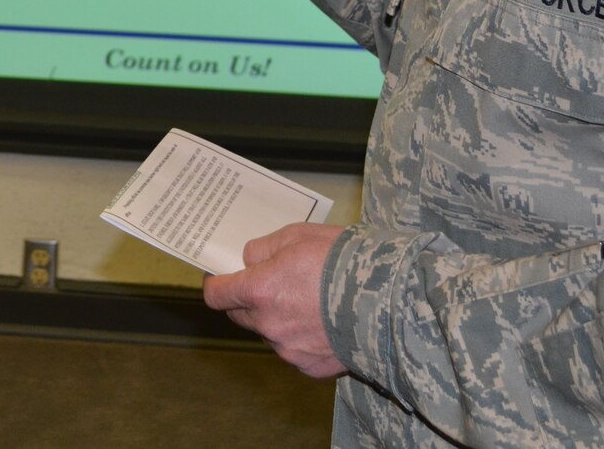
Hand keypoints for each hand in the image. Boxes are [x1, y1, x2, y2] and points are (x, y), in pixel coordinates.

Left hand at [202, 221, 348, 378]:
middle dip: (248, 301)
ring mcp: (289, 349)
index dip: (216, 286)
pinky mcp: (311, 367)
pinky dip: (302, 339)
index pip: (217, 295)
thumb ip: (264, 249)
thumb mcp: (297, 236)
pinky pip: (295, 351)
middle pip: (241, 316)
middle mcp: (268, 324)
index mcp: (259, 291)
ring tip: (309, 302)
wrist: (388, 299)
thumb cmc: (342, 261)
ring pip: (270, 333)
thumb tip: (249, 261)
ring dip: (278, 320)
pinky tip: (324, 323)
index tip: (220, 279)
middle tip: (271, 284)